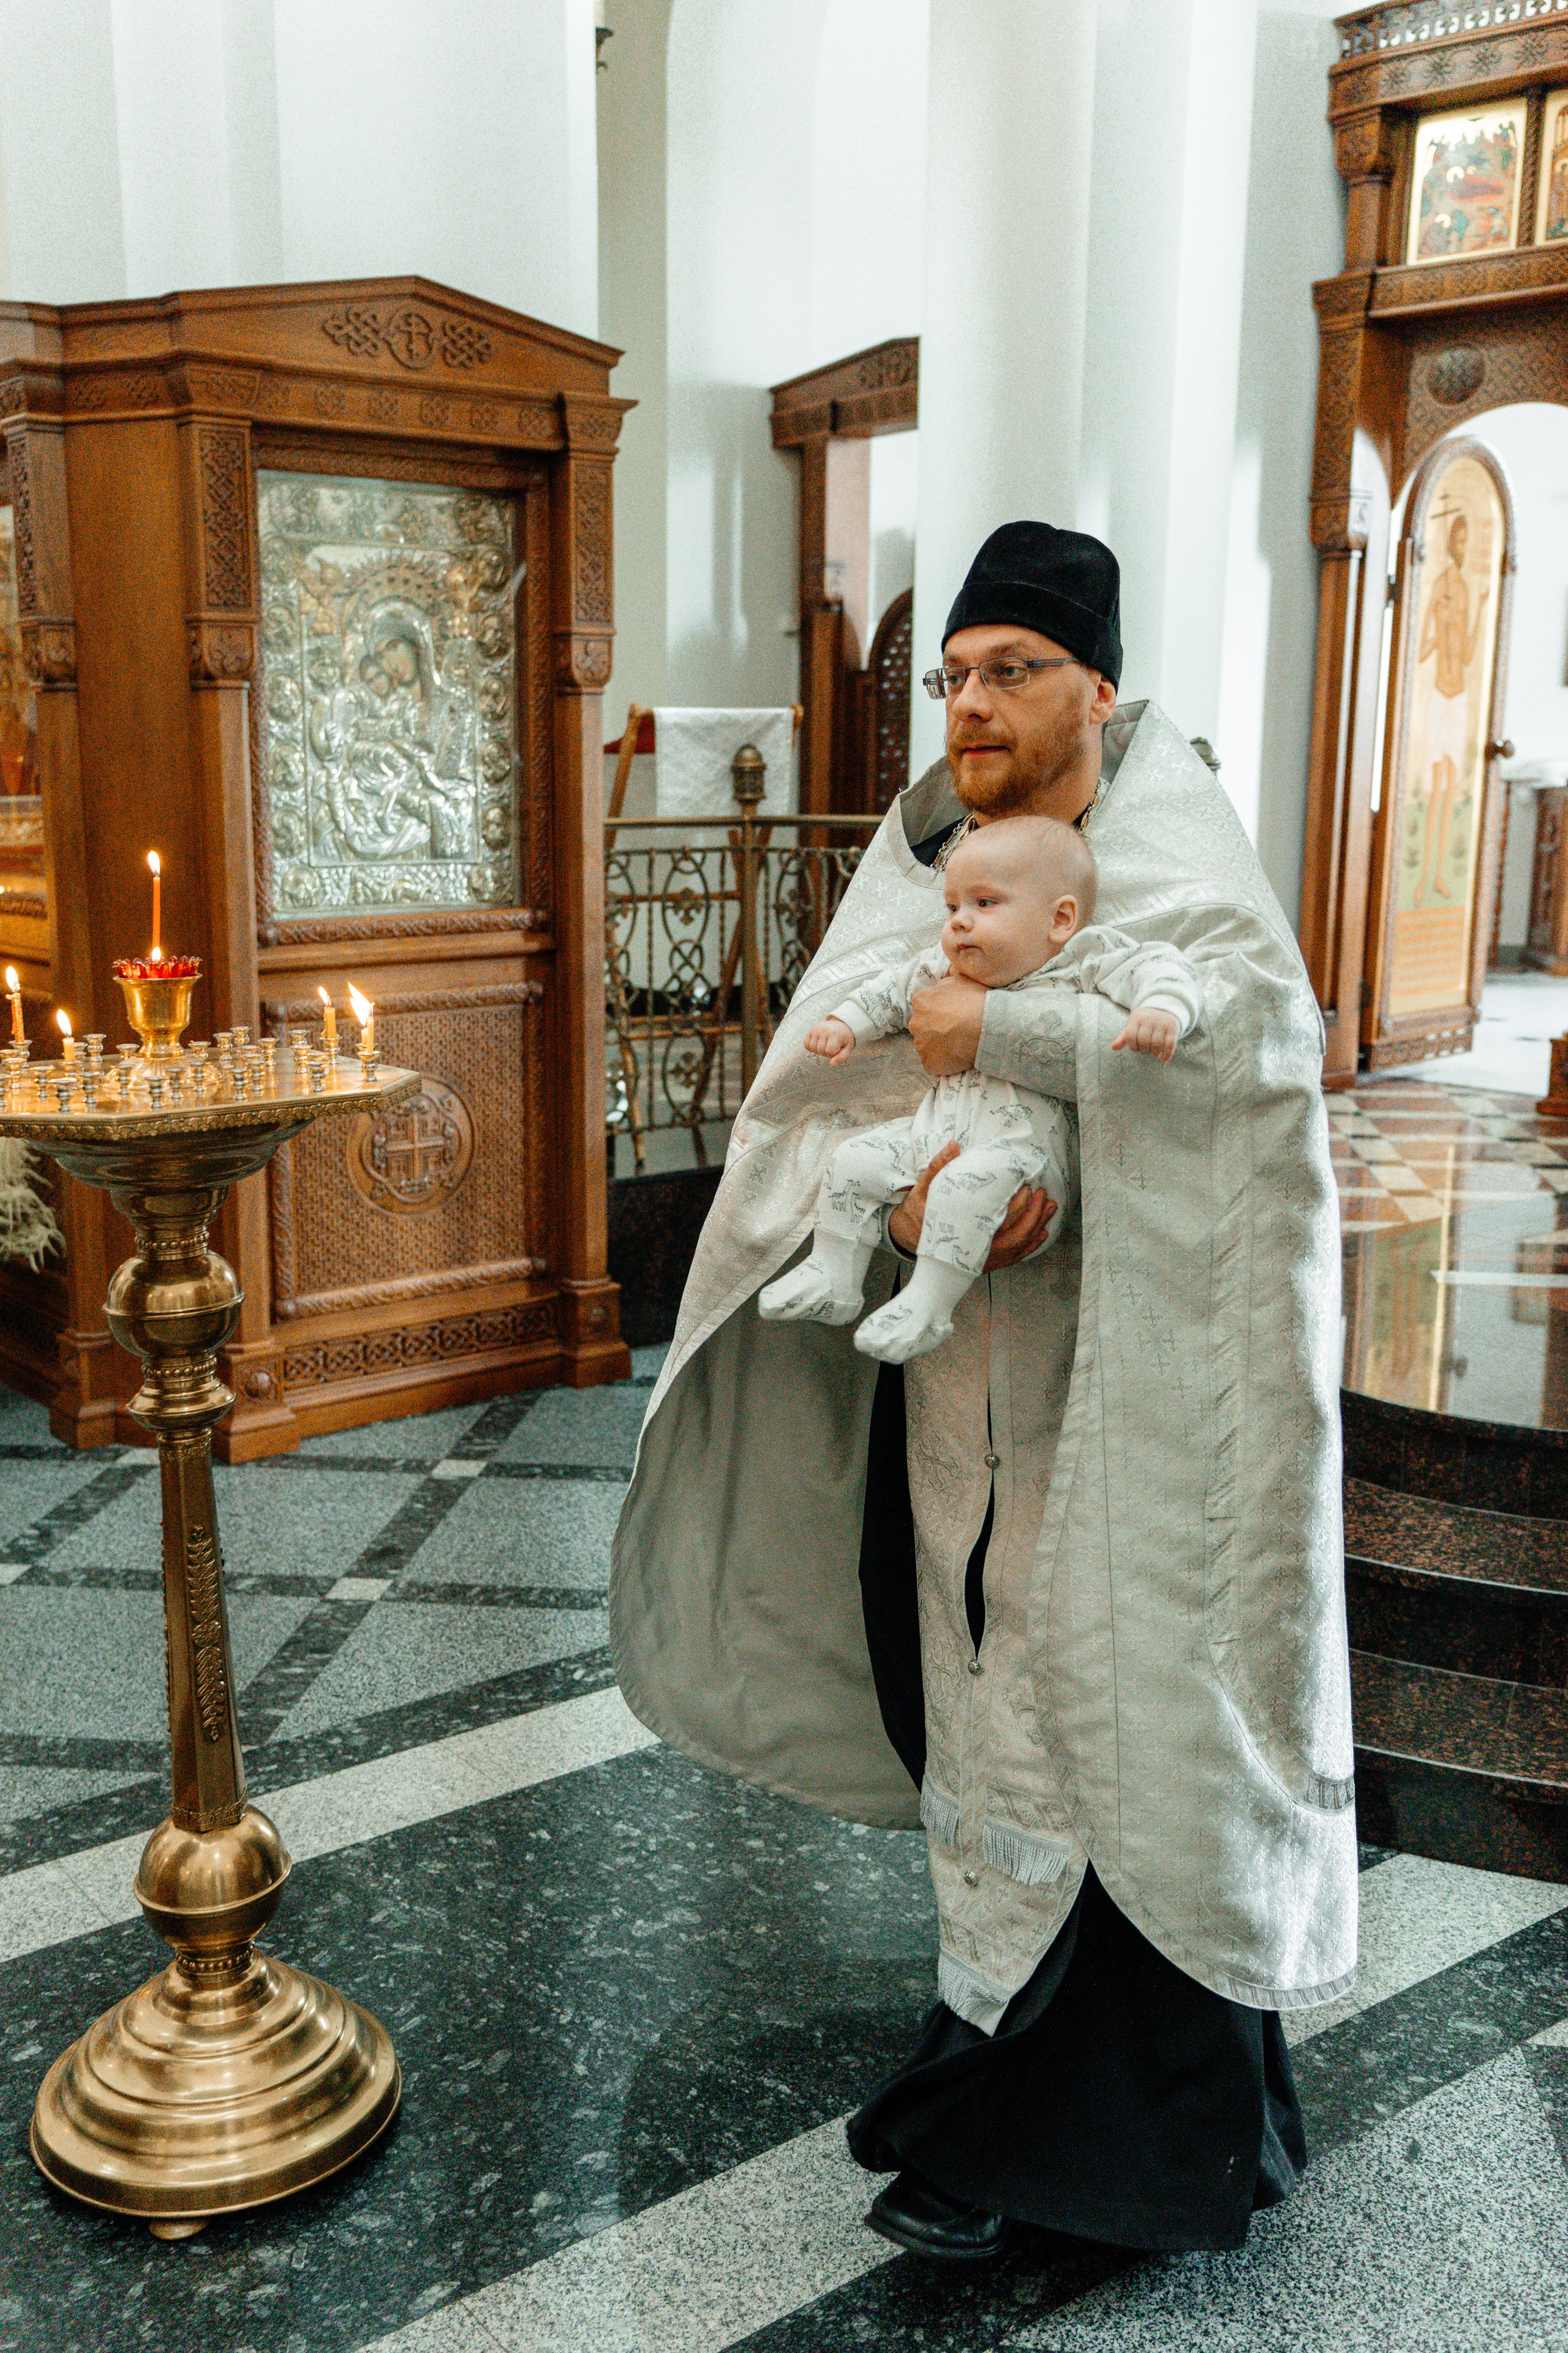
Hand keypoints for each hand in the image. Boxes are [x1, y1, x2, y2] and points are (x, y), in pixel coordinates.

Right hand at [805, 1016, 855, 1064]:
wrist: (839, 1026)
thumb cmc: (844, 1039)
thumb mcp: (848, 1048)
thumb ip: (842, 1058)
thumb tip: (831, 1063)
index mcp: (836, 1034)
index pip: (829, 1051)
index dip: (833, 1054)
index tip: (837, 1049)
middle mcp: (824, 1030)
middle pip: (820, 1050)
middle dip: (826, 1053)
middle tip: (831, 1047)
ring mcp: (816, 1029)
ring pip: (812, 1048)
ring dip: (818, 1051)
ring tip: (825, 1045)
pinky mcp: (810, 1030)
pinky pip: (806, 1045)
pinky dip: (812, 1048)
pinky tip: (819, 1044)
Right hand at [888, 1141, 1055, 1268]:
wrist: (910, 1238)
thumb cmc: (919, 1212)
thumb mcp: (923, 1188)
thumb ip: (938, 1167)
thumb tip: (953, 1145)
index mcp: (965, 1229)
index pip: (999, 1219)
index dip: (1018, 1204)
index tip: (1027, 1187)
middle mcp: (977, 1247)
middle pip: (1016, 1233)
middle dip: (1034, 1213)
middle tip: (1042, 1194)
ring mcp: (984, 1257)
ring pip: (1019, 1246)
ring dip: (1037, 1226)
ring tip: (1050, 1207)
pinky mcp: (987, 1262)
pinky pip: (1015, 1256)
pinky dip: (1030, 1244)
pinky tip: (1041, 1232)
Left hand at [908, 975, 988, 1076]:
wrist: (987, 1026)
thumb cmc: (976, 1000)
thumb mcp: (962, 978)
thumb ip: (949, 977)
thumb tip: (948, 972)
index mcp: (920, 1001)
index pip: (924, 1008)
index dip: (940, 1013)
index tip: (953, 1015)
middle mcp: (915, 1023)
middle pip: (923, 1028)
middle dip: (936, 1030)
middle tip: (956, 1030)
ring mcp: (921, 1046)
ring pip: (927, 1046)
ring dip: (939, 1046)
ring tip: (959, 1044)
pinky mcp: (929, 1064)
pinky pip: (934, 1064)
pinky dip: (943, 1062)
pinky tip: (957, 1056)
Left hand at [1112, 1006, 1179, 1063]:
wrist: (1164, 1009)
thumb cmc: (1144, 1022)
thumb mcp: (1133, 1026)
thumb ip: (1124, 1037)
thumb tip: (1113, 1047)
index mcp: (1137, 1017)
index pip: (1130, 1035)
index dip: (1132, 1046)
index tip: (1136, 1049)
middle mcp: (1149, 1018)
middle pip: (1144, 1041)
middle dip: (1144, 1050)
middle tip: (1146, 1050)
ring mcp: (1162, 1022)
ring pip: (1157, 1044)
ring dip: (1154, 1053)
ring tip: (1154, 1054)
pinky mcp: (1173, 1027)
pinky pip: (1170, 1044)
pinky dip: (1167, 1055)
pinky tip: (1163, 1060)